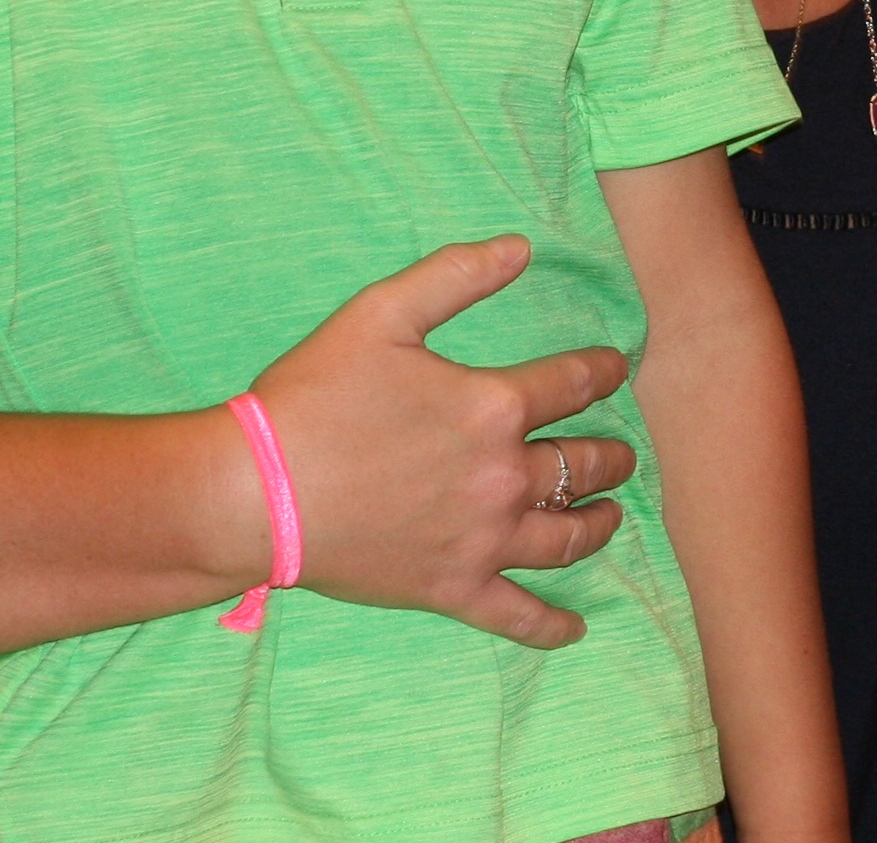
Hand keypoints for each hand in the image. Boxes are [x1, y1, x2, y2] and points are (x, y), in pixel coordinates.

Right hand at [246, 236, 641, 647]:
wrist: (255, 493)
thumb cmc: (313, 399)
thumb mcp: (381, 314)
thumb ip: (455, 277)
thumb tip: (521, 248)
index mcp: (492, 407)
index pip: (573, 384)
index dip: (602, 371)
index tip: (615, 369)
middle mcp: (502, 477)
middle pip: (582, 465)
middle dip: (610, 456)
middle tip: (621, 453)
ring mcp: (481, 540)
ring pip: (566, 538)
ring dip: (599, 525)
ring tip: (611, 515)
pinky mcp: (450, 588)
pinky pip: (516, 615)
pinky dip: (551, 626)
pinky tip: (576, 628)